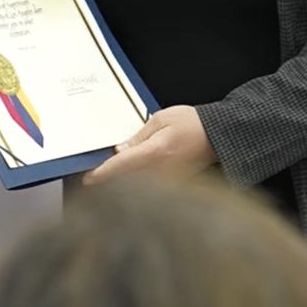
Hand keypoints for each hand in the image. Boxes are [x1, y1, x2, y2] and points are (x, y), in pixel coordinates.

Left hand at [82, 106, 215, 184]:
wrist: (219, 136)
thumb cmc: (193, 124)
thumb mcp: (161, 119)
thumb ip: (138, 137)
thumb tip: (120, 151)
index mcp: (155, 152)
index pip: (121, 165)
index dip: (102, 173)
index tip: (88, 178)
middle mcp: (161, 171)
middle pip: (126, 180)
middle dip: (110, 179)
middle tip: (94, 176)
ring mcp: (168, 181)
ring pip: (137, 185)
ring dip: (124, 182)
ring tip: (112, 176)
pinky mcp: (174, 184)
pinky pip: (151, 186)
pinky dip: (138, 183)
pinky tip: (133, 177)